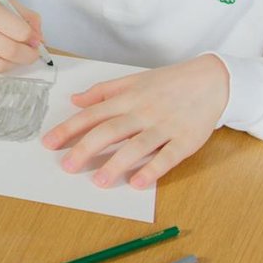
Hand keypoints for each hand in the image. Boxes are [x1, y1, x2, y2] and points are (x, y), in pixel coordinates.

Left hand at [43, 55, 229, 188]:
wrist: (214, 80)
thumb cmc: (170, 82)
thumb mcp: (134, 80)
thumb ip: (104, 91)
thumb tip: (75, 100)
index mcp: (128, 98)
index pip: (92, 114)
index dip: (69, 129)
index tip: (49, 143)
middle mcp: (144, 112)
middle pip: (110, 130)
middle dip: (86, 148)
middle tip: (67, 166)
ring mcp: (165, 126)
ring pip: (137, 145)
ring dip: (117, 163)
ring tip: (99, 181)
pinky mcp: (186, 140)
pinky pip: (168, 156)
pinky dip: (153, 170)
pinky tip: (138, 183)